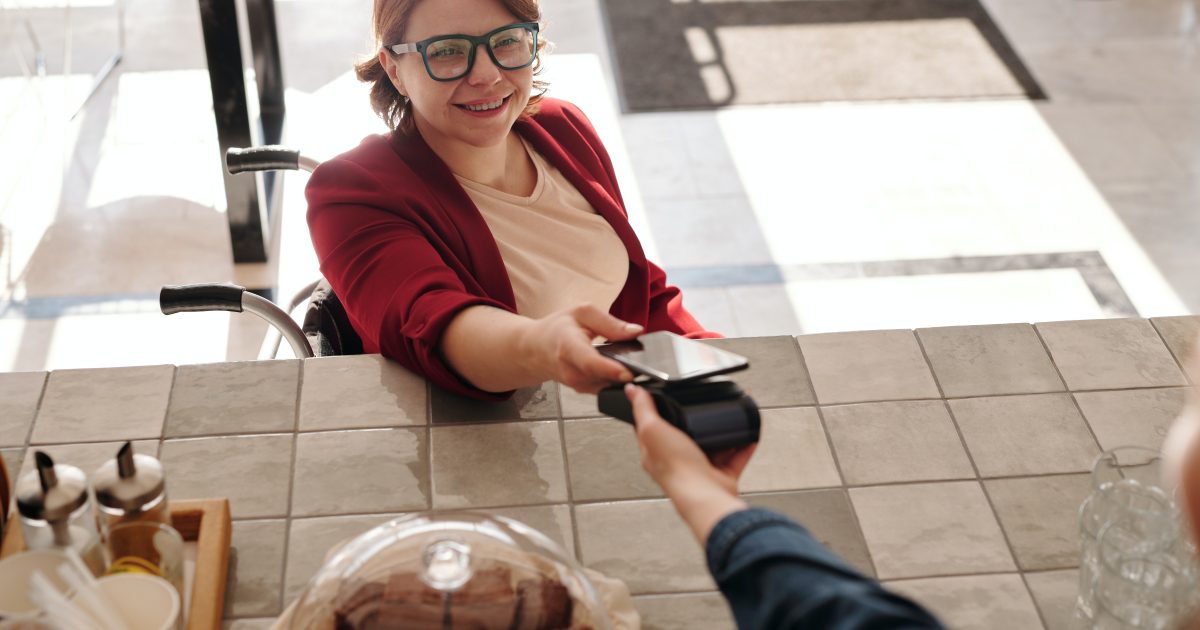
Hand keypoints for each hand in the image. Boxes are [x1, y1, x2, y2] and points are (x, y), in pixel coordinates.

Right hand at [521, 305, 641, 393]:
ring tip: (632, 365)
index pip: (590, 363)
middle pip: (602, 378)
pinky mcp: (582, 390)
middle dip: (624, 373)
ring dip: (620, 377)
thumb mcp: (583, 313)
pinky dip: (614, 380)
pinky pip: (604, 387)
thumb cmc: (558, 329)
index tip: (629, 373)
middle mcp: (570, 370)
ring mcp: (576, 384)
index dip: (610, 370)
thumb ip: (610, 323)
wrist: (536, 349)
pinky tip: (619, 369)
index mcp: (569, 346)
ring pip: (606, 385)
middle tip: (644, 367)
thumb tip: (636, 331)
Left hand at [625, 383, 754, 542]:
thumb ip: (643, 409)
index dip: (660, 412)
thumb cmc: (676, 468)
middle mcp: (678, 462)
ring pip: (713, 445)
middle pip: (687, 435)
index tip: (669, 397)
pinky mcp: (721, 476)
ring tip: (729, 414)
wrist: (705, 495)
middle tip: (705, 403)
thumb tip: (632, 391)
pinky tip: (748, 432)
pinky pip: (735, 458)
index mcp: (656, 453)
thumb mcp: (653, 429)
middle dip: (697, 419)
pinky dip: (743, 446)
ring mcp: (700, 469)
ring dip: (722, 431)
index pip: (654, 428)